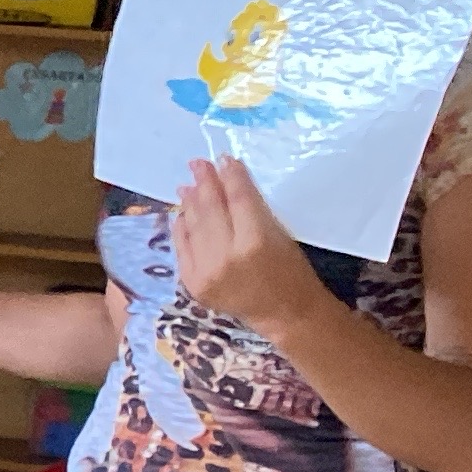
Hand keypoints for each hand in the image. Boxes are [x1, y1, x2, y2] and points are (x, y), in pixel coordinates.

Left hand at [173, 156, 322, 339]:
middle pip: (211, 211)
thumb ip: (252, 211)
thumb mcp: (279, 234)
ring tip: (187, 185)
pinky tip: (182, 212)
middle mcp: (226, 256)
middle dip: (204, 183)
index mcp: (255, 241)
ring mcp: (205, 272)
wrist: (283, 313)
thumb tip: (227, 184)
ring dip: (189, 203)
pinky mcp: (192, 284)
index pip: (238, 200)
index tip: (222, 158)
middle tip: (197, 164)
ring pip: (193, 228)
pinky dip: (182, 228)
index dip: (230, 177)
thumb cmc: (290, 270)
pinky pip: (183, 248)